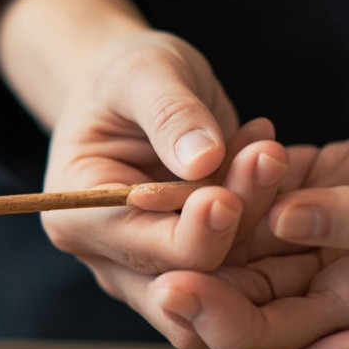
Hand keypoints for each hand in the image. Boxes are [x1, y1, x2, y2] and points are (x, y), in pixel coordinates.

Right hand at [0, 0, 287, 348]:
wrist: (131, 91)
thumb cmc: (125, 76)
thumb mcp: (142, 72)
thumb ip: (170, 114)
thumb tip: (203, 161)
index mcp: (78, 218)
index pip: (150, 250)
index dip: (202, 227)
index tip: (239, 182)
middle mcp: (108, 257)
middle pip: (191, 275)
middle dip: (242, 219)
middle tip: (270, 156)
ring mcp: (150, 266)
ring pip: (226, 276)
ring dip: (261, 218)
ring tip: (267, 149)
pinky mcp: (192, 260)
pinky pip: (245, 262)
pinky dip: (267, 218)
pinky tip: (265, 160)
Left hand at [150, 74, 348, 348]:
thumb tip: (286, 224)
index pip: (268, 333)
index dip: (215, 318)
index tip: (171, 286)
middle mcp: (335, 271)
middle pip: (236, 292)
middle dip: (187, 271)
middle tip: (139, 236)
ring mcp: (324, 228)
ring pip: (238, 239)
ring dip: (199, 215)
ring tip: (150, 187)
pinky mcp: (320, 184)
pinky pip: (255, 189)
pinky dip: (227, 173)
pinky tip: (199, 150)